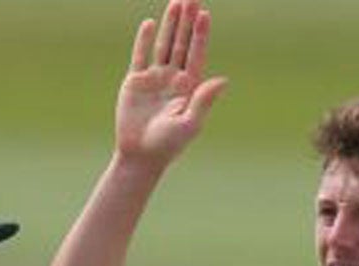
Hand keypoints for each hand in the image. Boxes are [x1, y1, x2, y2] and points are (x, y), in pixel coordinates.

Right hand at [115, 0, 227, 169]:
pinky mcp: (136, 82)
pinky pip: (140, 55)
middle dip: (187, 21)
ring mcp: (155, 78)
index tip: (204, 14)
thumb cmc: (168, 145)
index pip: (196, 54)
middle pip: (182, 43)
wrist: (140, 156)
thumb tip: (223, 80)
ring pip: (163, 44)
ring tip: (176, 2)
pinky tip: (150, 23)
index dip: (201, 34)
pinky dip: (143, 40)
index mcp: (190, 87)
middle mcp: (174, 79)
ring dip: (170, 24)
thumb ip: (204, 100)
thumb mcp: (190, 123)